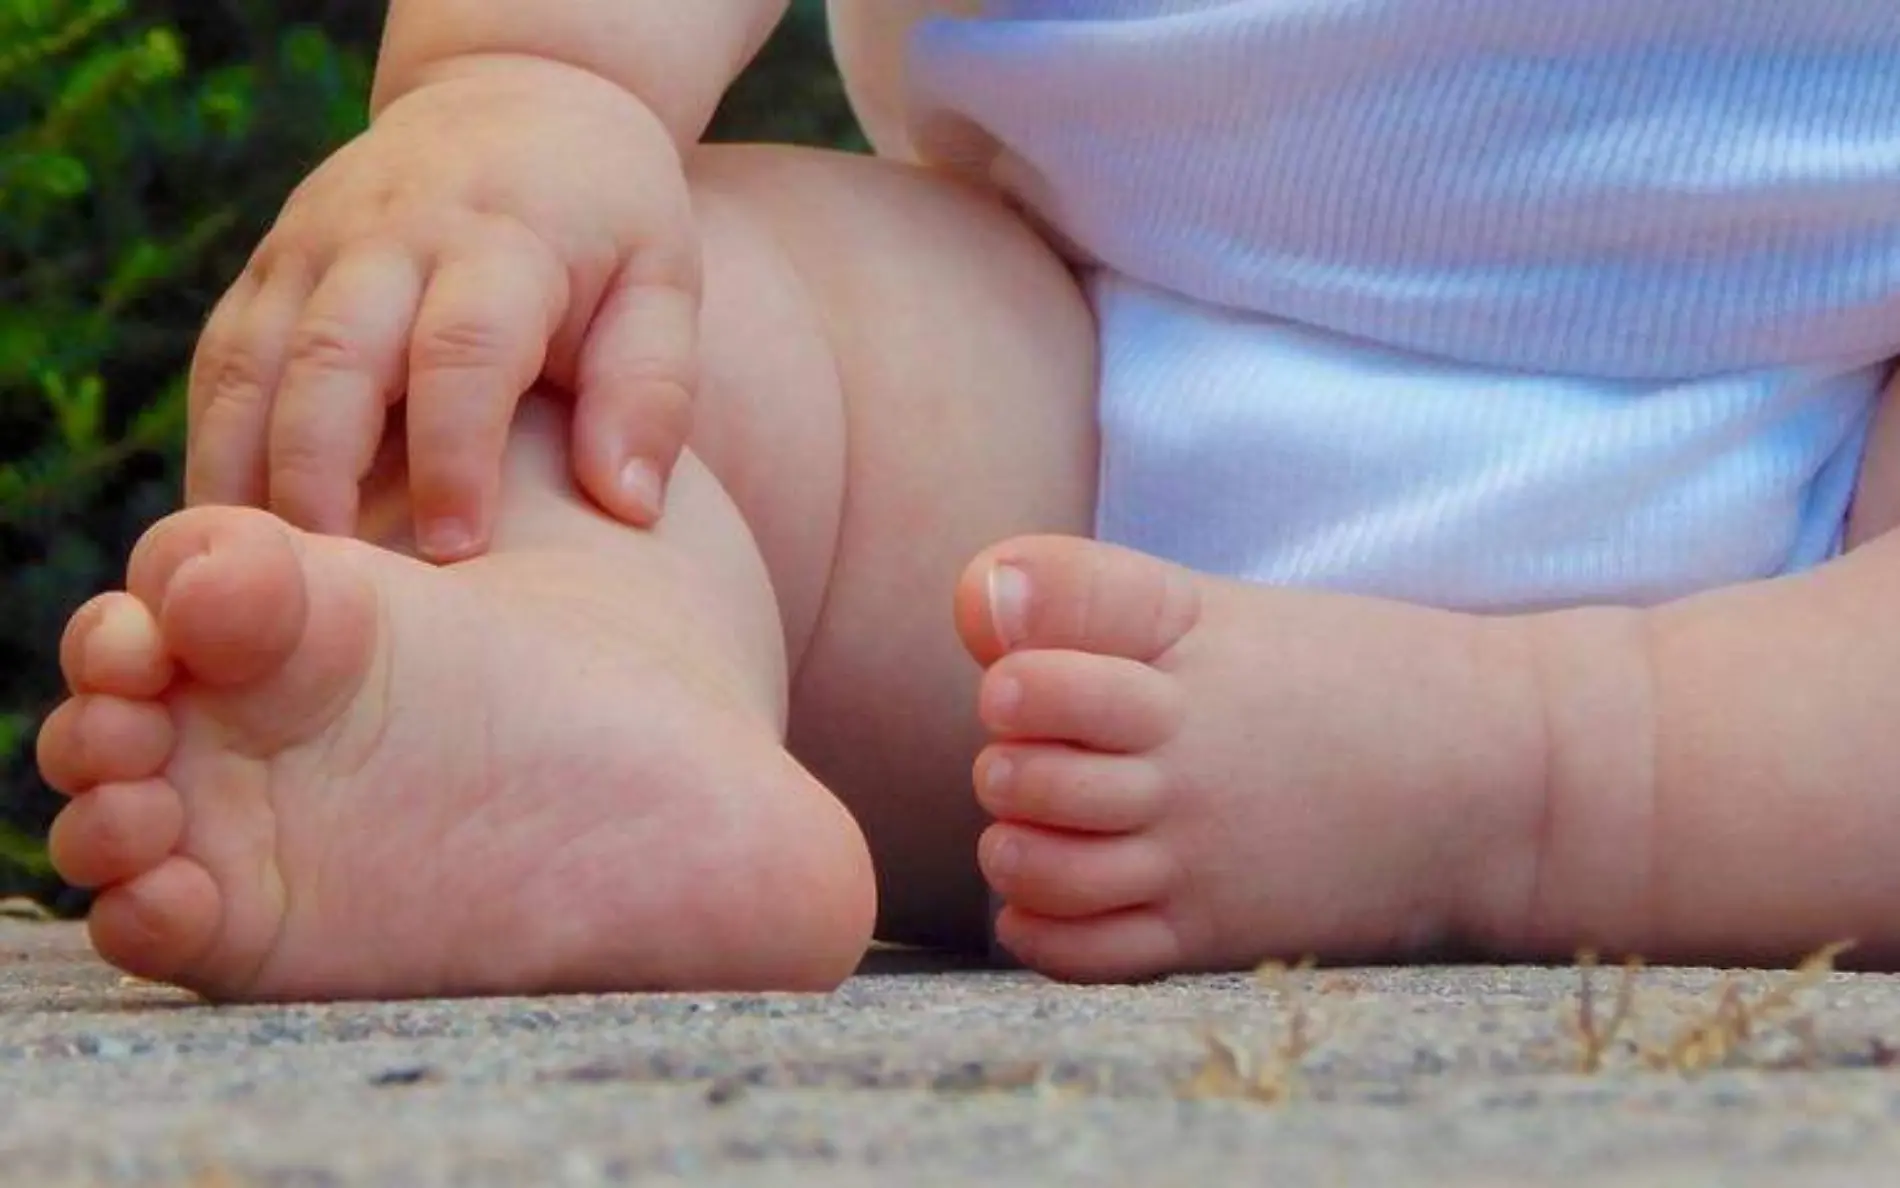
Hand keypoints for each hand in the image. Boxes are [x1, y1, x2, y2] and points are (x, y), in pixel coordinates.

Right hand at [186, 56, 698, 557]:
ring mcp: (312, 245)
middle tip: (336, 588)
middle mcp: (391, 235)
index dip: (455, 454)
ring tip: (270, 585)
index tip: (460, 552)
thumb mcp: (662, 285)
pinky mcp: (268, 268)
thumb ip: (652, 391)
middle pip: (332, 357)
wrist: (520, 103)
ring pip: (251, 364)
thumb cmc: (608, 222)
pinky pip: (222, 364)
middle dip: (322, 476)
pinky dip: (217, 450)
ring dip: (246, 476)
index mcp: (501, 239)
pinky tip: (239, 537)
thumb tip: (629, 507)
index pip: (463, 349)